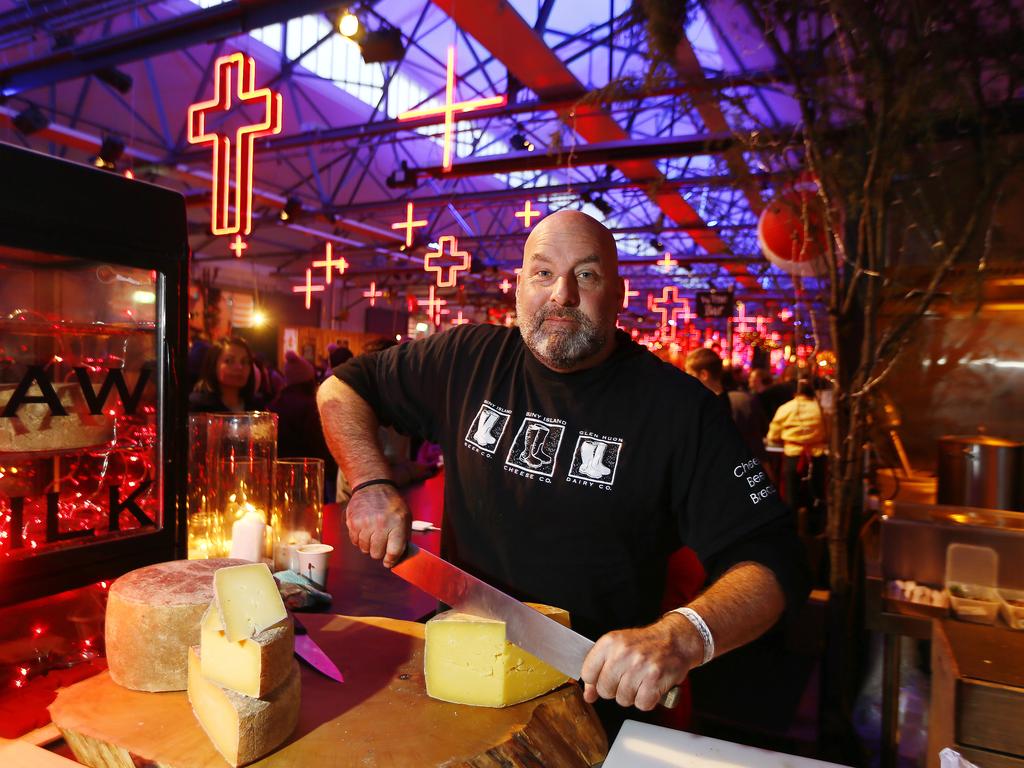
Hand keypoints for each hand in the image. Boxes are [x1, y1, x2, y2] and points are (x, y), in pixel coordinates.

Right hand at [345, 484, 410, 567]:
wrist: (373, 486)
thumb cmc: (392, 504)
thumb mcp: (405, 517)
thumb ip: (404, 537)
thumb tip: (399, 557)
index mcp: (397, 524)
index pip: (393, 552)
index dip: (391, 560)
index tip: (390, 561)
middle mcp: (380, 525)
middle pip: (377, 554)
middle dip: (380, 551)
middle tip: (382, 543)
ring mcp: (364, 524)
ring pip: (365, 549)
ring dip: (369, 545)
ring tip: (373, 534)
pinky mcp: (352, 523)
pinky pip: (355, 542)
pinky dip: (360, 540)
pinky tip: (365, 530)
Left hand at [580, 613, 701, 710]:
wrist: (675, 640)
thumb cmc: (644, 645)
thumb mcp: (617, 649)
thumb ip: (598, 671)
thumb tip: (588, 696)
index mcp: (609, 642)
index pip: (587, 674)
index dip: (596, 681)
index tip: (605, 677)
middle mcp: (623, 653)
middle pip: (604, 690)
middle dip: (615, 689)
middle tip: (627, 678)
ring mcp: (639, 666)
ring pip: (623, 699)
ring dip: (632, 695)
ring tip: (640, 681)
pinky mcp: (655, 679)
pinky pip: (642, 704)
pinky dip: (647, 700)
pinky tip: (650, 686)